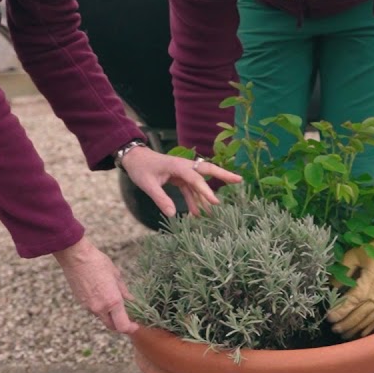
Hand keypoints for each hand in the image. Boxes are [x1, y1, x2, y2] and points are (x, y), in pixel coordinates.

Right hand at [52, 236, 137, 333]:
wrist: (76, 257)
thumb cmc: (98, 262)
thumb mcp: (116, 275)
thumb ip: (124, 292)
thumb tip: (131, 301)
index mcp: (113, 301)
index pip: (123, 326)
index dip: (131, 328)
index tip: (136, 325)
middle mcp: (100, 308)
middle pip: (112, 326)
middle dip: (121, 324)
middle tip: (128, 317)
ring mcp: (89, 307)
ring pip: (103, 318)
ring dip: (110, 315)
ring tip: (114, 302)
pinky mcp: (81, 303)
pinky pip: (94, 311)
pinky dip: (100, 308)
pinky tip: (102, 295)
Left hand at [120, 146, 241, 217]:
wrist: (134, 158)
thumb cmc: (140, 169)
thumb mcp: (148, 185)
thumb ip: (160, 198)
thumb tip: (173, 214)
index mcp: (177, 165)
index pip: (195, 178)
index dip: (205, 190)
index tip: (215, 202)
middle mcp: (184, 166)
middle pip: (207, 170)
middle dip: (223, 175)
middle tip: (239, 180)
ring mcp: (182, 172)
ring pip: (200, 181)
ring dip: (208, 194)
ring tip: (218, 209)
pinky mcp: (179, 177)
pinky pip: (190, 189)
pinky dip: (195, 199)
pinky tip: (197, 213)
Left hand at [326, 221, 373, 338]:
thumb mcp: (354, 256)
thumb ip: (342, 273)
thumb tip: (331, 286)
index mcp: (367, 286)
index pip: (350, 304)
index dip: (339, 312)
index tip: (329, 318)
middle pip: (358, 316)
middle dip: (345, 324)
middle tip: (333, 329)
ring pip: (368, 320)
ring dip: (355, 328)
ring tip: (344, 335)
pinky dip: (370, 327)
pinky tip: (362, 333)